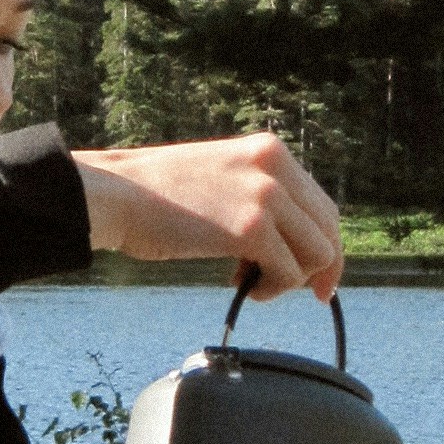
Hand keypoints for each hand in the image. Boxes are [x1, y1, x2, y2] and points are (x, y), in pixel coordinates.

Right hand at [72, 132, 343, 298]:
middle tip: (306, 292)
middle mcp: (275, 167)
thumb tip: (288, 240)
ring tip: (255, 284)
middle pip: (329, 229)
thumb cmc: (155, 194)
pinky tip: (245, 289)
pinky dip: (272, 290)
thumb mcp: (222, 174)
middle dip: (320, 267)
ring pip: (318, 253)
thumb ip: (258, 194)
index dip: (324, 242)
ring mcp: (265, 196)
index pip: (321, 203)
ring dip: (291, 279)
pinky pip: (289, 273)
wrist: (115, 194)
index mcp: (270, 151)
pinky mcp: (251, 229)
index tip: (315, 272)